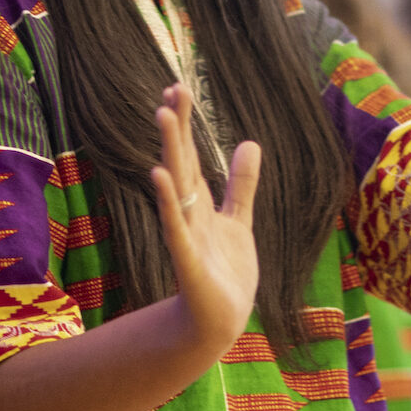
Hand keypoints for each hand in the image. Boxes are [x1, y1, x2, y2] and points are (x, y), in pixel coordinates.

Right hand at [151, 84, 260, 354]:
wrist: (221, 322)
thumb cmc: (226, 273)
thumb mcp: (239, 221)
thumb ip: (242, 184)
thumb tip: (249, 143)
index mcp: (201, 203)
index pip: (191, 155)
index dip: (187, 123)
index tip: (178, 89)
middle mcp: (189, 213)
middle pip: (182, 162)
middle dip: (177, 128)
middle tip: (170, 90)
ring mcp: (186, 234)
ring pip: (178, 185)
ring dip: (171, 150)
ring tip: (164, 116)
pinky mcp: (188, 260)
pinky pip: (176, 226)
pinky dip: (169, 201)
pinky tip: (161, 175)